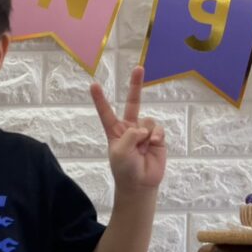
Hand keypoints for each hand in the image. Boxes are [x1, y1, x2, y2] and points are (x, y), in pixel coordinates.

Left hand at [91, 66, 165, 190]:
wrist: (140, 184)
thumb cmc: (125, 169)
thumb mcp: (120, 151)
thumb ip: (130, 135)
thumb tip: (144, 129)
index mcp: (114, 131)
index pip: (106, 112)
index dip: (100, 99)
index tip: (93, 84)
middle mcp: (130, 128)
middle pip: (133, 103)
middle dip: (136, 85)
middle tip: (139, 68)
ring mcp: (144, 132)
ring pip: (148, 121)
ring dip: (146, 133)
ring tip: (143, 147)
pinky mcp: (157, 138)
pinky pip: (158, 129)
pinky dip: (156, 136)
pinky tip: (153, 145)